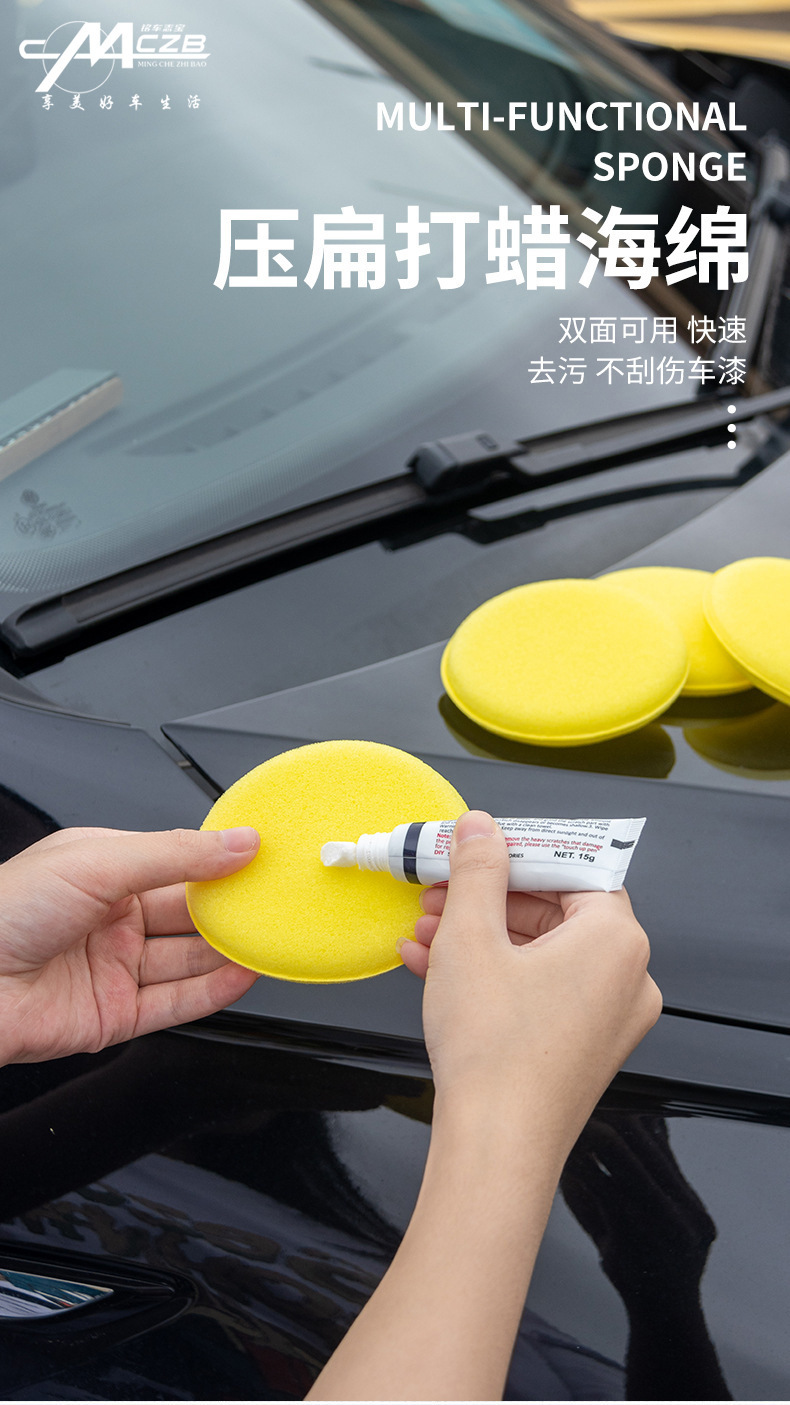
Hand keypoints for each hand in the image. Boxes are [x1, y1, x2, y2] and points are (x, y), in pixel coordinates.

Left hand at [0, 825, 259, 1063]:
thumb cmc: (4, 912)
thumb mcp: (98, 862)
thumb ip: (175, 854)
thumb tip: (236, 842)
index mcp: (103, 869)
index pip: (177, 863)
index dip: (218, 861)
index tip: (261, 857)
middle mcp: (110, 918)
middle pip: (188, 914)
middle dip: (230, 909)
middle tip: (273, 902)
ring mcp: (113, 967)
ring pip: (187, 959)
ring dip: (228, 951)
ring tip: (268, 940)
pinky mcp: (114, 1014)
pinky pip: (176, 1002)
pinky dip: (213, 991)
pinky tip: (241, 975)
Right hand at [399, 811, 660, 1148]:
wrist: (494, 1148)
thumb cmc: (495, 1054)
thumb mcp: (471, 937)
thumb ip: (478, 869)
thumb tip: (481, 828)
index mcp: (617, 940)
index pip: (573, 868)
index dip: (516, 852)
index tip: (477, 847)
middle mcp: (627, 977)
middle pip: (554, 910)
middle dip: (486, 898)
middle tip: (440, 890)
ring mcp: (608, 1017)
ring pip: (539, 952)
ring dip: (479, 936)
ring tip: (426, 931)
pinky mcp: (582, 1046)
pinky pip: (539, 990)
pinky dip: (492, 975)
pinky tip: (434, 968)